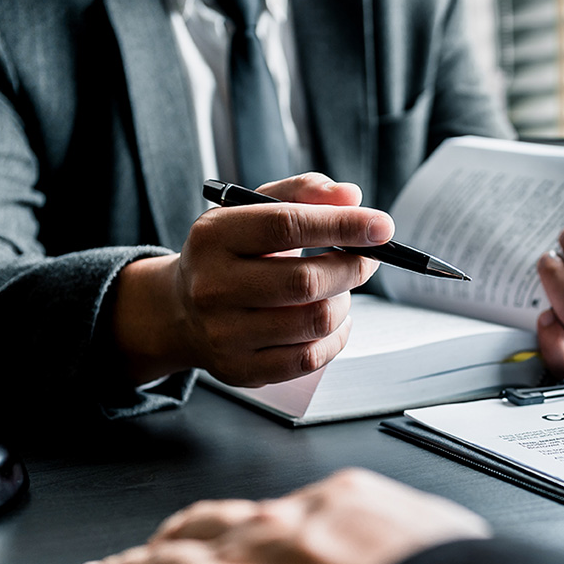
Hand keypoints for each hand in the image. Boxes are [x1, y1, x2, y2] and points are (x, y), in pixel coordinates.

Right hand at [113, 173, 393, 386]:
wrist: (181, 310)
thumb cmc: (230, 254)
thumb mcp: (253, 212)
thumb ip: (302, 194)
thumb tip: (351, 196)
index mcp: (214, 236)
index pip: (287, 226)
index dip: (342, 225)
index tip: (382, 227)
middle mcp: (213, 287)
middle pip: (305, 281)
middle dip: (352, 268)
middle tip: (367, 259)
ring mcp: (224, 334)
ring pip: (315, 321)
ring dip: (345, 302)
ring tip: (340, 289)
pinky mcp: (242, 369)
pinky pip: (310, 358)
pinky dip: (336, 337)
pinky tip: (331, 320)